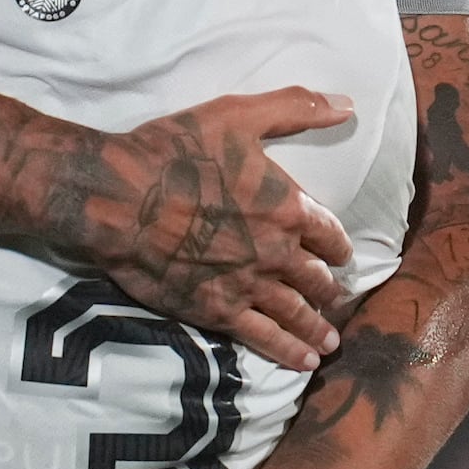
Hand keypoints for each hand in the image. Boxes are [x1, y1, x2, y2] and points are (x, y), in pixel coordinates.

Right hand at [73, 89, 353, 371]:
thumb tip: (348, 106)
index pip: (330, 234)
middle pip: (316, 279)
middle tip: (334, 299)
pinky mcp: (218, 311)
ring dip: (317, 329)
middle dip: (328, 290)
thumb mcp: (239, 116)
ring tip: (329, 343)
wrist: (120, 198)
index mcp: (289, 207)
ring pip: (297, 314)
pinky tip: (304, 362)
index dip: (338, 247)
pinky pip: (265, 338)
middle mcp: (278, 252)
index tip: (340, 256)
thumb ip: (297, 109)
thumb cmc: (175, 152)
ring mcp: (250, 286)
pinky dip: (289, 352)